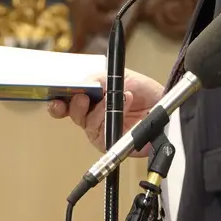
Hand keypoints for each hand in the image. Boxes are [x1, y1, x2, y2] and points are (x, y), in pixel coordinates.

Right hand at [48, 69, 165, 153]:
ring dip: (103, 108)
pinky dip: (114, 116)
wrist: (163, 103)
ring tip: (119, 96)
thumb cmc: (142, 91)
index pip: (66, 105)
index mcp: (89, 102)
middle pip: (74, 116)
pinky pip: (105, 134)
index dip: (58, 102)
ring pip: (90, 124)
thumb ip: (98, 79)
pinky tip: (125, 102)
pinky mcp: (113, 143)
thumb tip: (84, 83)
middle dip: (77, 105)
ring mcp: (102, 132)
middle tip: (84, 97)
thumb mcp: (119, 77)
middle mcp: (92, 118)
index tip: (57, 97)